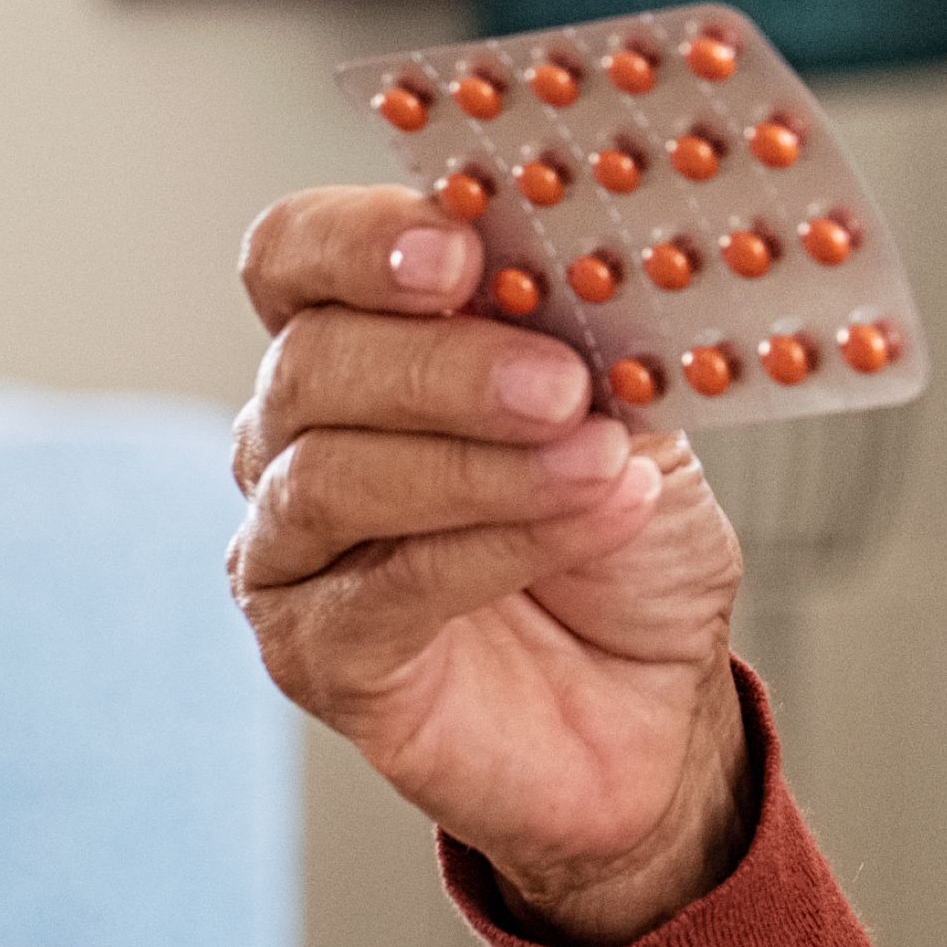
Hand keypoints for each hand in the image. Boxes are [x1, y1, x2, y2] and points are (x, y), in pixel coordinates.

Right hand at [229, 190, 755, 945]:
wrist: (656, 707)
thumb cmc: (626, 549)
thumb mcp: (635, 413)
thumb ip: (591, 341)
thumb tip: (591, 269)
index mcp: (360, 343)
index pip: (297, 256)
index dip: (360, 240)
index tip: (462, 247)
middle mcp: (296, 436)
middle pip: (310, 361)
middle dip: (442, 363)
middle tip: (558, 381)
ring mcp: (290, 548)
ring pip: (330, 476)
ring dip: (479, 463)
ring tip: (595, 461)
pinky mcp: (316, 652)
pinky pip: (383, 586)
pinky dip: (497, 546)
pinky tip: (592, 520)